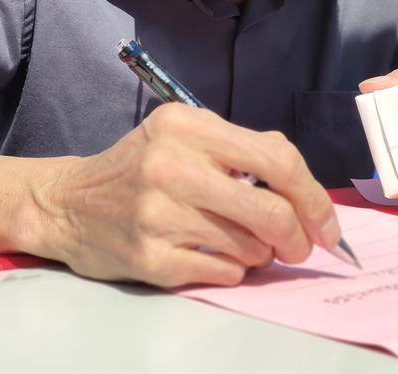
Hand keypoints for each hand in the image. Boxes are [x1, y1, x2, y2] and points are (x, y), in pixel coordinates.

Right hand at [38, 103, 341, 287]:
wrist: (69, 203)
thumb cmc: (137, 168)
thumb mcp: (182, 136)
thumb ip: (240, 148)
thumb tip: (304, 188)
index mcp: (184, 125)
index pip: (276, 159)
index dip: (314, 197)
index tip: (328, 225)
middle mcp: (170, 164)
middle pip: (272, 212)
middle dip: (299, 237)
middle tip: (298, 246)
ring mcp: (157, 213)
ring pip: (252, 247)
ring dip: (260, 252)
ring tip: (238, 241)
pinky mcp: (150, 256)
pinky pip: (225, 272)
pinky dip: (232, 268)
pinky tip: (209, 254)